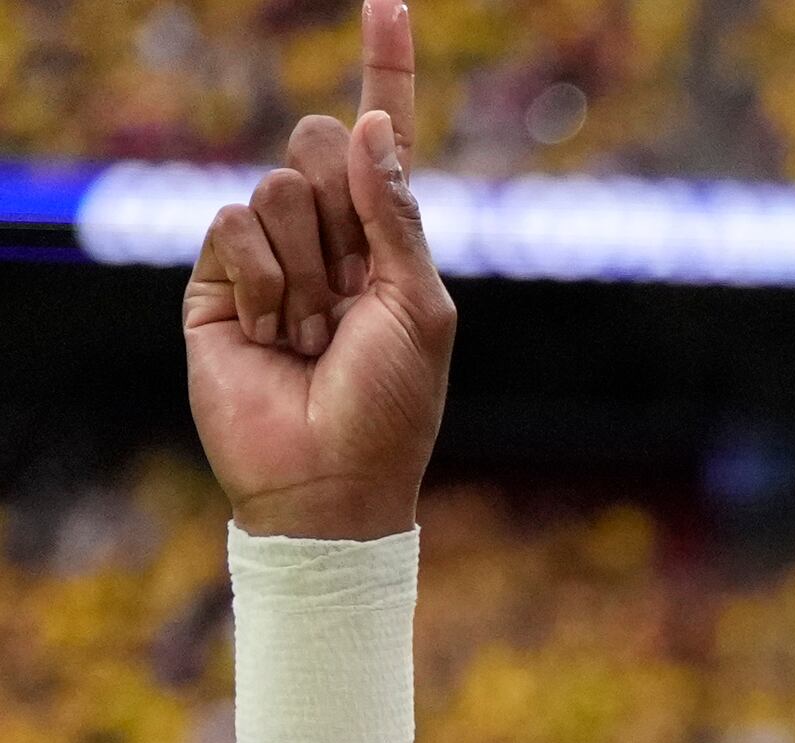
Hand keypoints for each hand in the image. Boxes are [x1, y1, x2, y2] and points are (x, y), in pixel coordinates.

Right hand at [182, 0, 454, 539]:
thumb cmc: (391, 408)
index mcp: (387, 241)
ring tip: (309, 330)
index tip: (387, 0)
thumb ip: (393, 216)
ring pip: (276, 186)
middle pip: (318, 145)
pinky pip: (229, 224)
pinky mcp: (214, 278)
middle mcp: (328, 238)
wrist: (327, 480)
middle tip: (346, 291)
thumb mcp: (417, 308)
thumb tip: (372, 124)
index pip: (383, 141)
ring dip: (302, 263)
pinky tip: (270, 332)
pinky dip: (258, 277)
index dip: (386, 71)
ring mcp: (269, 256)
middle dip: (339, 208)